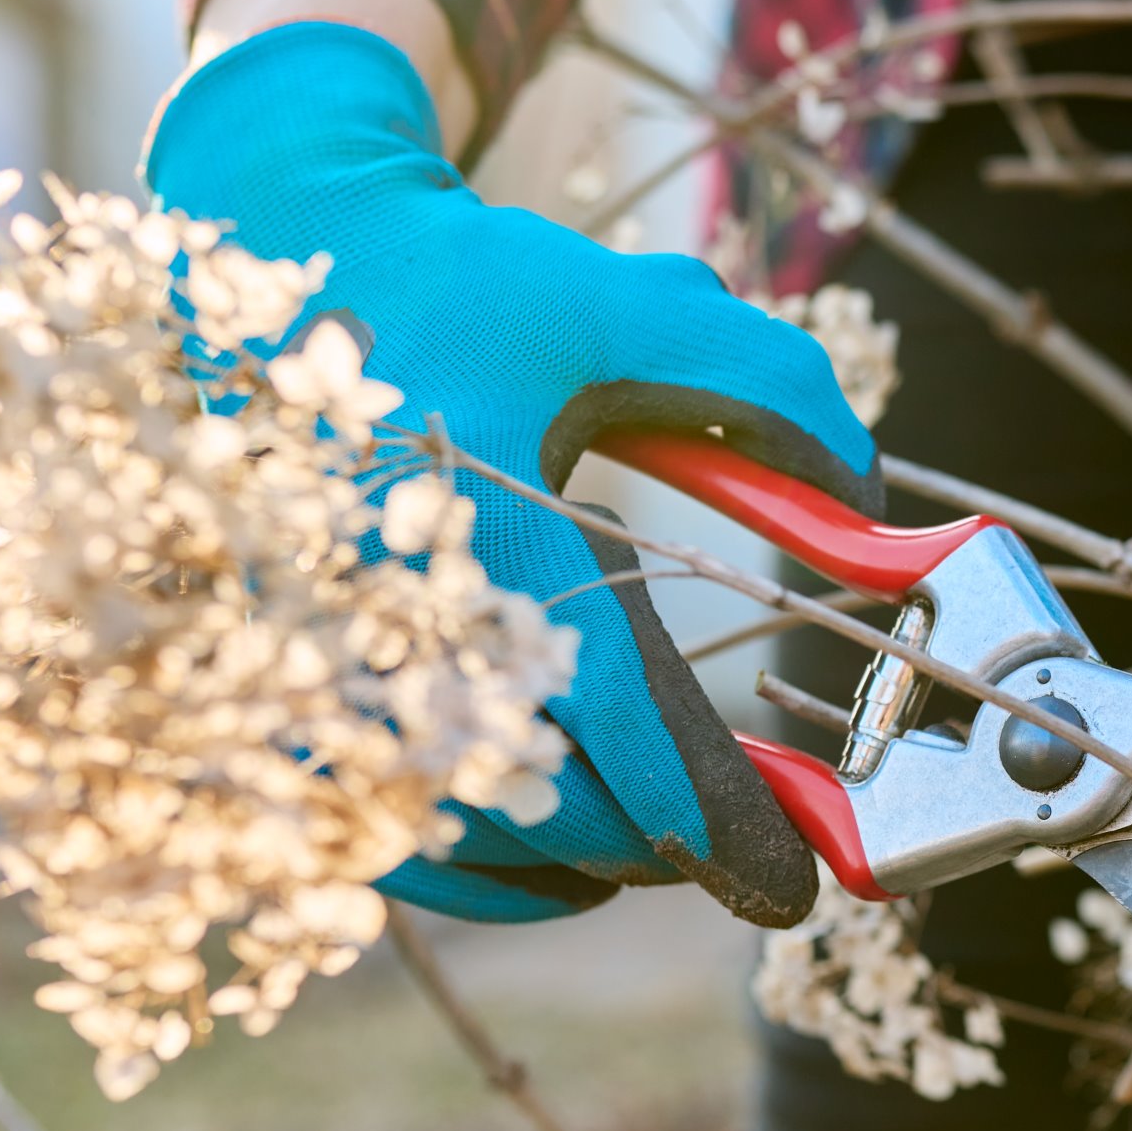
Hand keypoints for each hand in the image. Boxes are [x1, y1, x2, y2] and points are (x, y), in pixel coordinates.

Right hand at [145, 20, 879, 926]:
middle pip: (560, 809)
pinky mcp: (266, 704)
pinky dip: (484, 877)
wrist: (260, 252)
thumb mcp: (628, 308)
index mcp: (484, 540)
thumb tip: (872, 505)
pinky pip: (381, 848)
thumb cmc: (457, 284)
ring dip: (585, 860)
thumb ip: (768, 395)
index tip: (798, 878)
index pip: (628, 731)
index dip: (727, 820)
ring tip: (664, 844)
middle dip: (671, 842)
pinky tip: (560, 868)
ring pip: (476, 845)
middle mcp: (383, 629)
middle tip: (750, 838)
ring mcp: (309, 681)